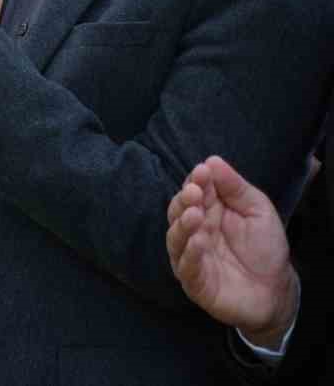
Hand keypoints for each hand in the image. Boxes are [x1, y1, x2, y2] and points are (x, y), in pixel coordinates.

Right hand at [167, 155, 299, 347]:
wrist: (276, 291)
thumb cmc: (265, 249)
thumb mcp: (258, 211)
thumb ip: (236, 188)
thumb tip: (212, 160)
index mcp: (208, 211)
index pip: (194, 191)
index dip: (196, 180)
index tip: (203, 171)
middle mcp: (194, 230)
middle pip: (178, 211)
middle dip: (184, 200)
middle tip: (194, 192)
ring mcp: (191, 255)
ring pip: (176, 238)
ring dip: (182, 225)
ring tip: (194, 214)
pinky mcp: (194, 280)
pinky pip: (185, 266)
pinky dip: (189, 253)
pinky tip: (199, 242)